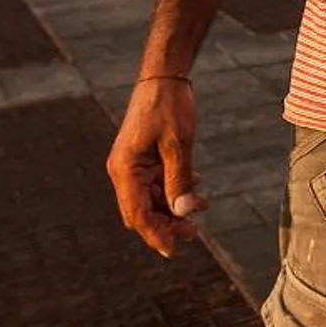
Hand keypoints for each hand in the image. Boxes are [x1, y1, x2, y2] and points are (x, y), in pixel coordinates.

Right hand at [107, 77, 205, 256]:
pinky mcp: (143, 158)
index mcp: (125, 169)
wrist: (165, 75)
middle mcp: (123, 171)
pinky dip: (174, 190)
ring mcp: (132, 165)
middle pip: (142, 211)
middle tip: (195, 231)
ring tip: (202, 207)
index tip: (174, 251)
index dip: (156, 235)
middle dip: (167, 224)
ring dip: (173, 207)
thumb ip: (179, 181)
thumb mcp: (178, 144)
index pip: (137, 214)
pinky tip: (196, 187)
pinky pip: (156, 184)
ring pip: (151, 199)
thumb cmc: (169, 105)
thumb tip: (182, 214)